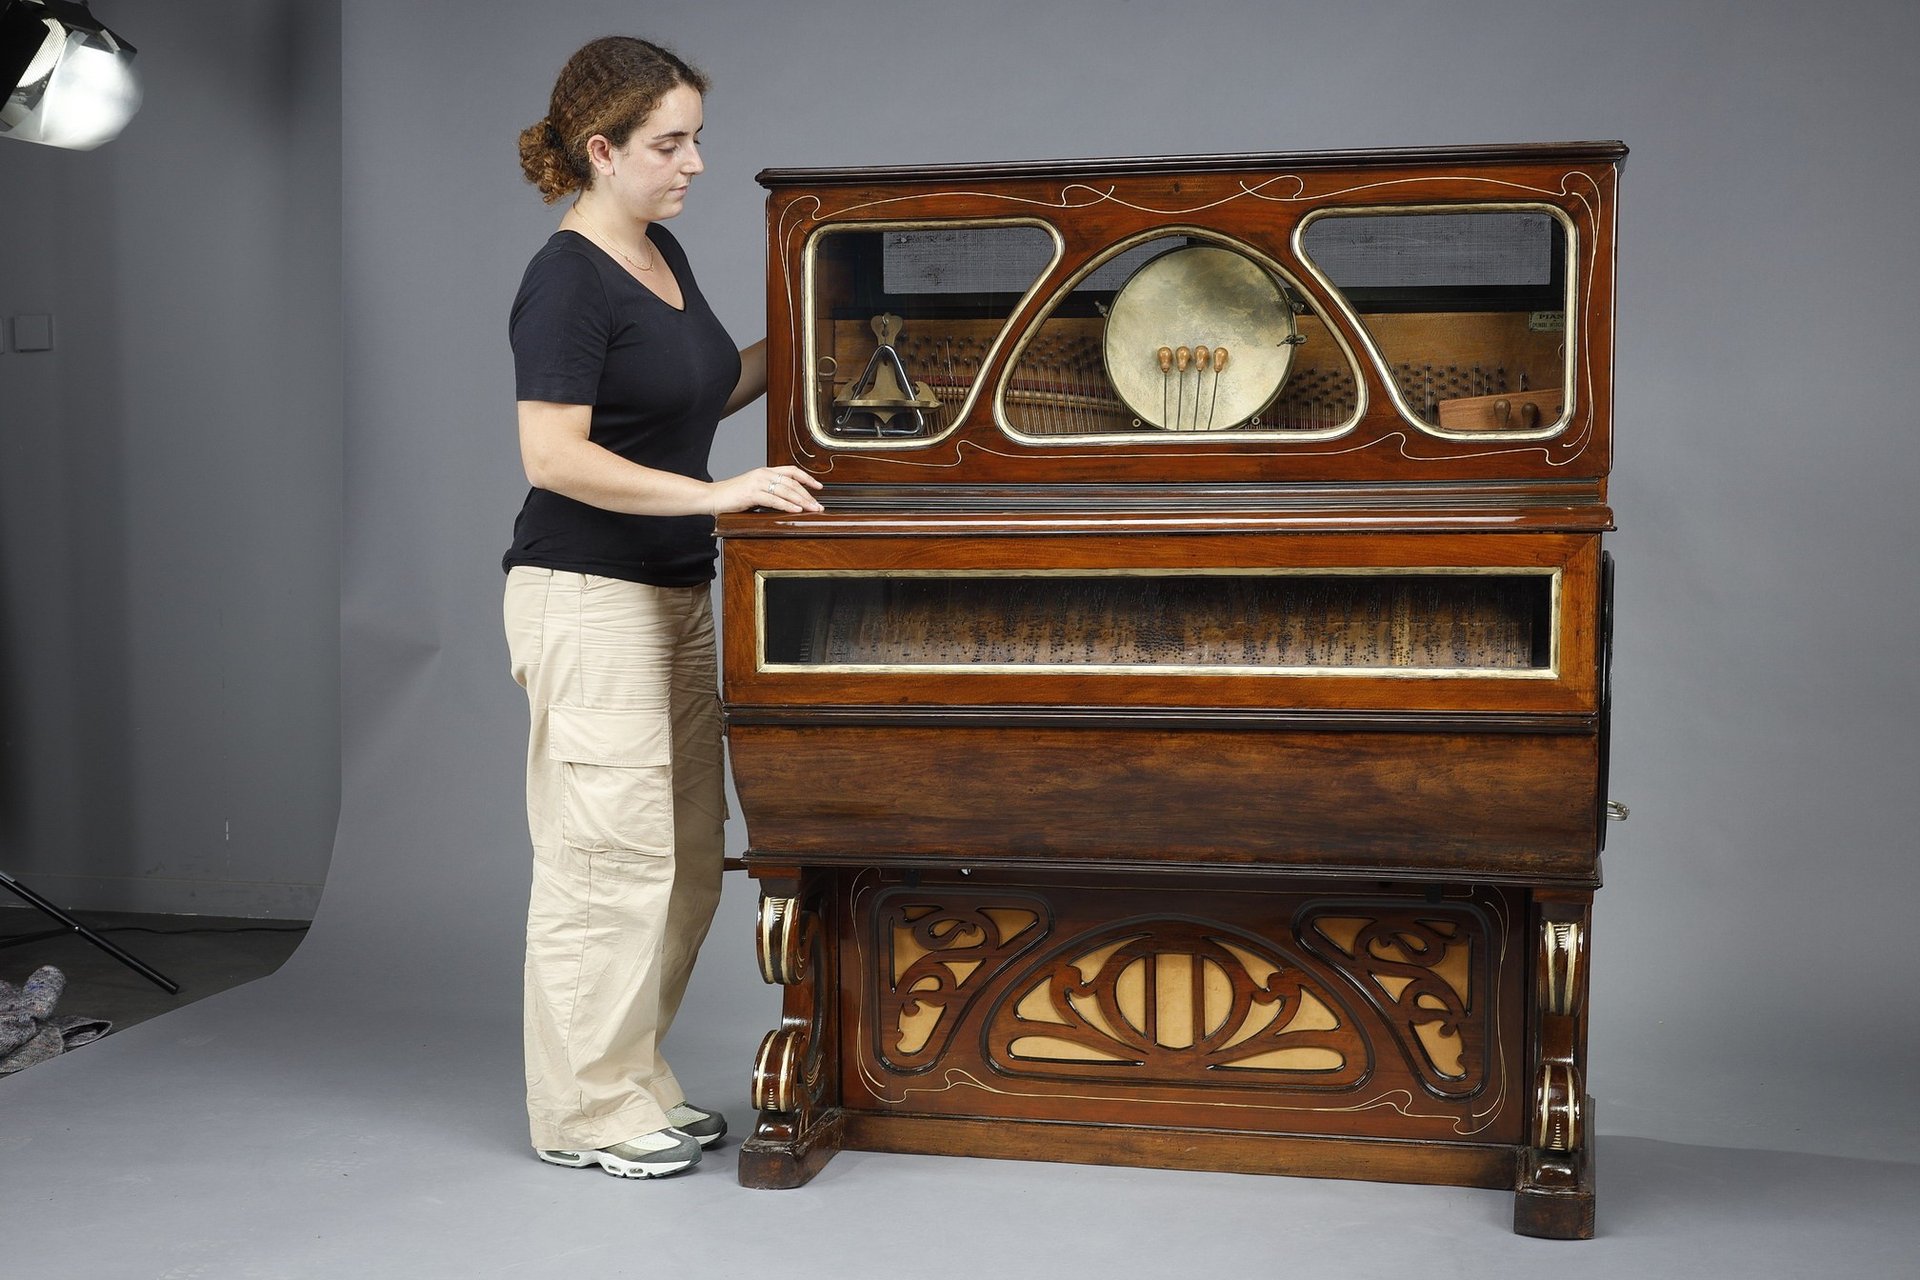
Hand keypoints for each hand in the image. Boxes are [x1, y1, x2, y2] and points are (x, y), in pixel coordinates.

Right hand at [710, 465, 824, 514]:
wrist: (712, 497)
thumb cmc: (732, 496)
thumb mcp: (754, 489)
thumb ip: (769, 491)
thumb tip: (787, 501)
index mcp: (764, 471)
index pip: (791, 471)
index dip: (807, 478)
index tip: (819, 487)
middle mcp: (762, 474)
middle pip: (792, 482)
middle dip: (808, 494)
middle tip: (818, 505)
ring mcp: (757, 483)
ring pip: (786, 490)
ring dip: (802, 501)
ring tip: (812, 509)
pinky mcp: (751, 494)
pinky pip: (774, 500)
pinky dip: (787, 505)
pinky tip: (796, 510)